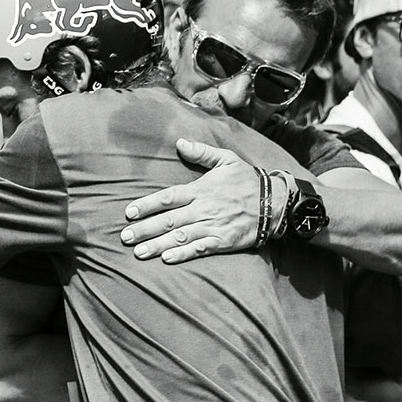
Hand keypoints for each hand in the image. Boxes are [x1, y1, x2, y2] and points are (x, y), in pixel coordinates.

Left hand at [120, 139, 260, 263]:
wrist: (277, 202)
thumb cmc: (248, 180)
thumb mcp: (227, 160)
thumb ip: (201, 153)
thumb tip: (180, 142)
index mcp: (201, 189)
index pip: (168, 197)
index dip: (147, 205)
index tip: (129, 212)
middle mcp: (204, 209)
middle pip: (168, 220)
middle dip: (145, 229)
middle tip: (125, 237)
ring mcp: (213, 226)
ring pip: (180, 237)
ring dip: (158, 245)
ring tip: (138, 252)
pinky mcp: (223, 241)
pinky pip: (200, 249)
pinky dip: (183, 254)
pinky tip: (167, 259)